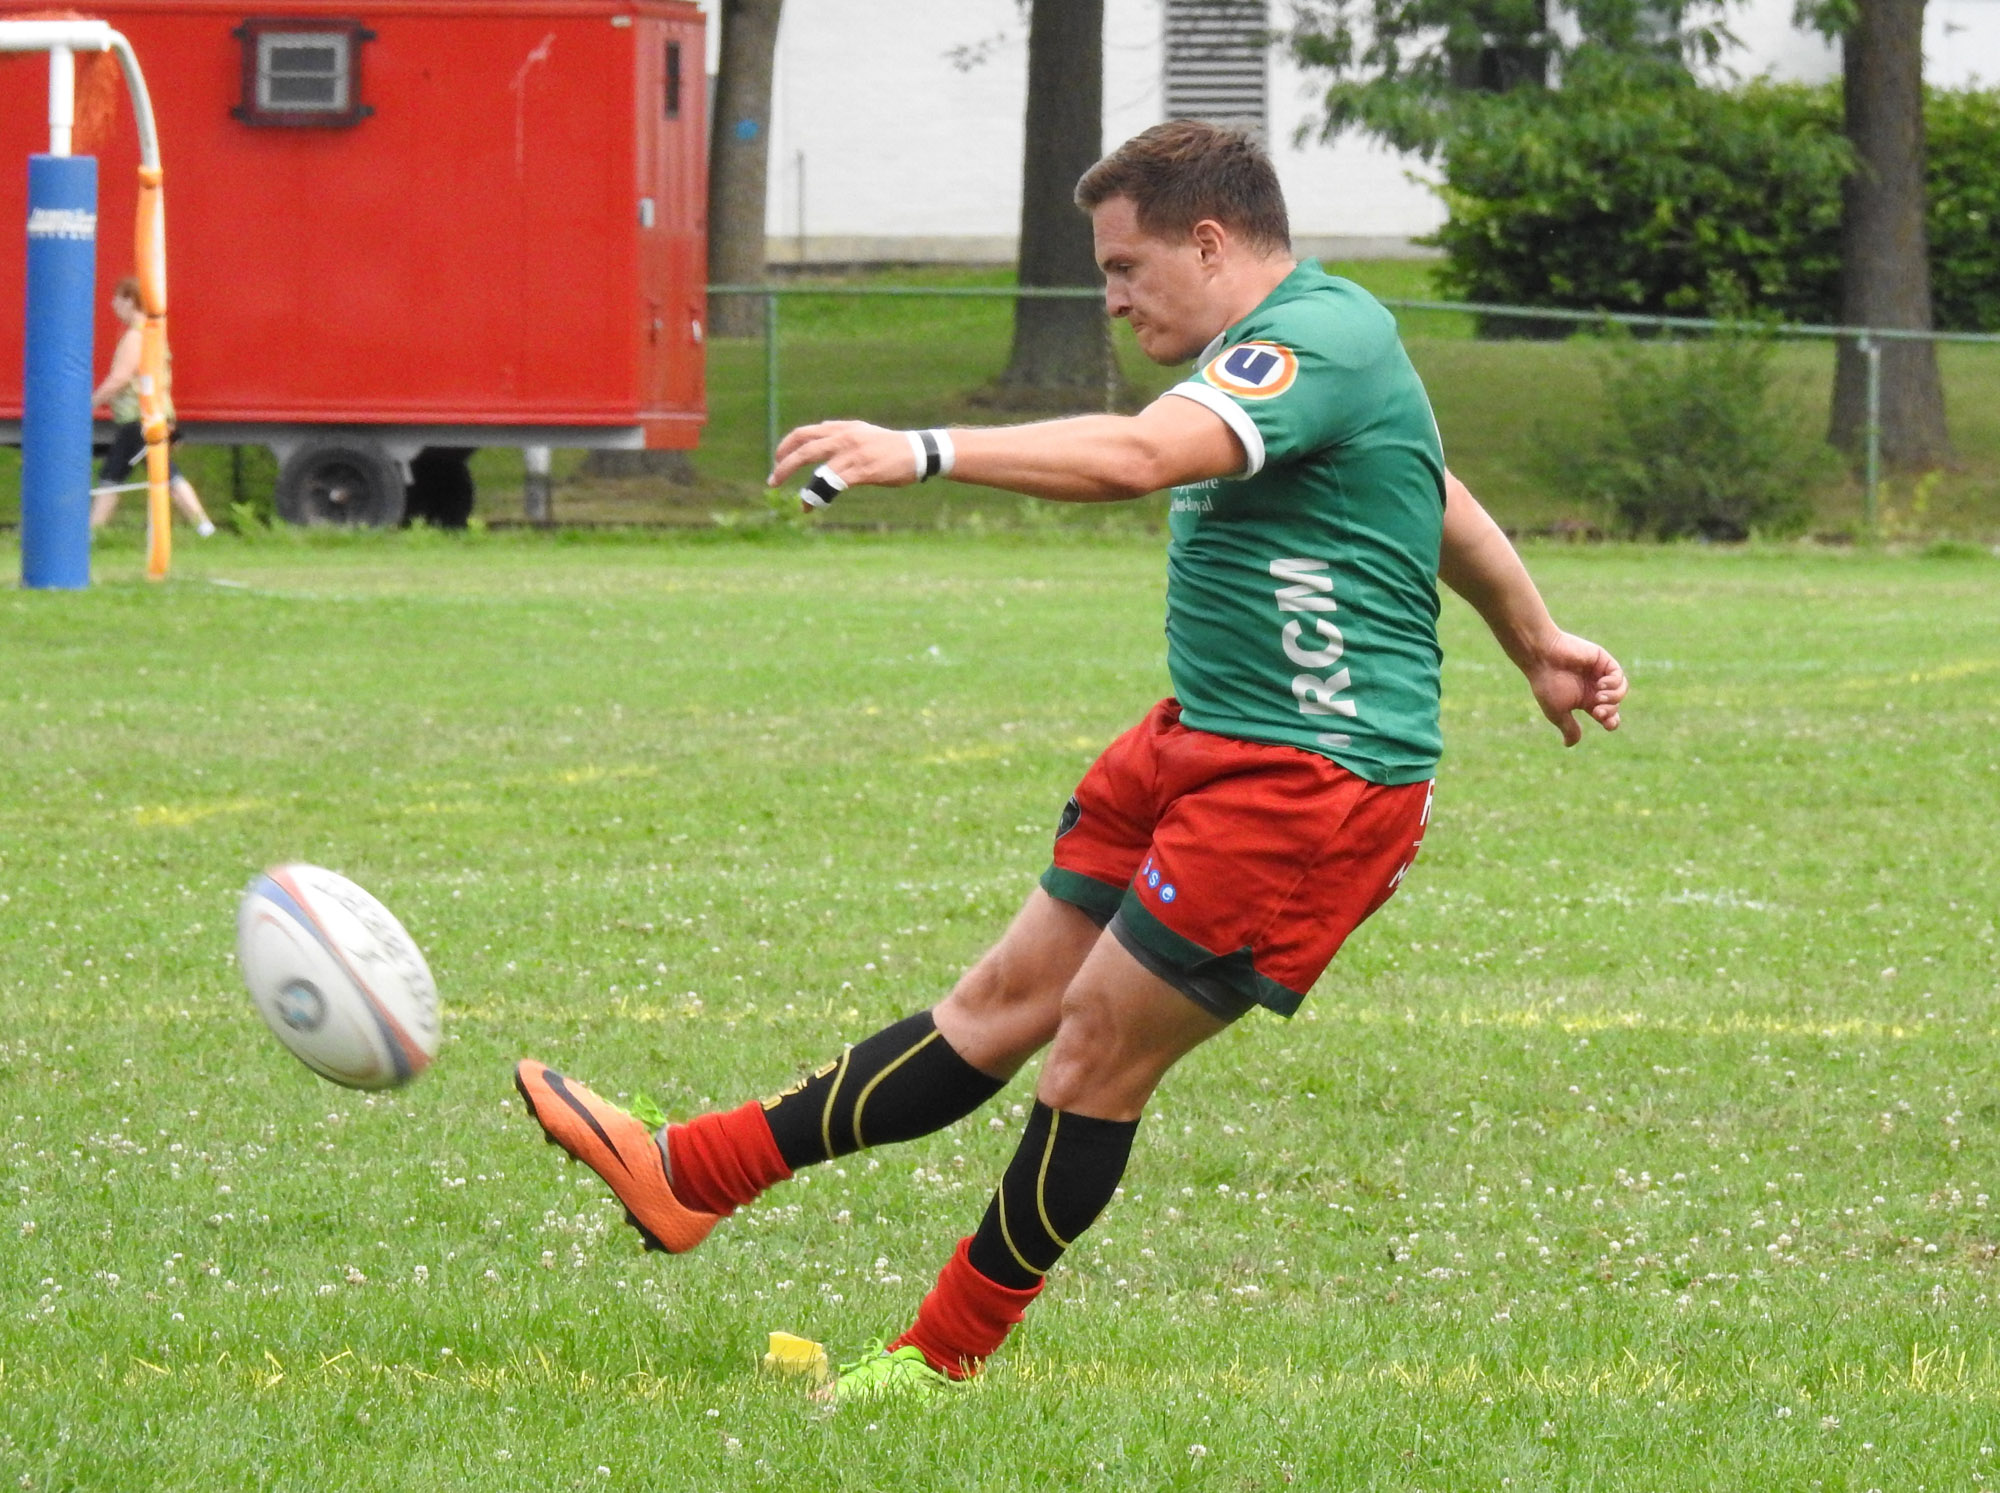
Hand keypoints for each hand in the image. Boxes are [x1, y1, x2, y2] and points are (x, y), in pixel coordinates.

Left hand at [769, 420, 918, 491]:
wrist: (919, 451)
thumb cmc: (891, 446)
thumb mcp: (863, 432)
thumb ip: (841, 433)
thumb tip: (822, 432)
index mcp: (842, 428)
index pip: (805, 433)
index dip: (787, 446)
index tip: (778, 459)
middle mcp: (844, 437)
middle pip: (804, 449)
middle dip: (784, 466)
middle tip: (773, 481)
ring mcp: (852, 454)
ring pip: (816, 469)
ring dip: (802, 487)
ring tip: (798, 503)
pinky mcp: (862, 471)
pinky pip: (833, 484)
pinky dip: (820, 496)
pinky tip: (813, 505)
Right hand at [1524, 631, 1625, 745]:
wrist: (1542, 658)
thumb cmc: (1547, 684)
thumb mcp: (1557, 712)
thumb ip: (1569, 728)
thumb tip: (1569, 745)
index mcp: (1585, 700)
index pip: (1607, 715)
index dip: (1612, 721)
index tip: (1606, 724)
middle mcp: (1594, 687)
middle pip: (1615, 705)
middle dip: (1610, 711)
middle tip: (1597, 712)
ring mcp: (1599, 673)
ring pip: (1621, 690)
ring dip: (1614, 698)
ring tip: (1599, 697)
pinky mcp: (1602, 660)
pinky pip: (1618, 675)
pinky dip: (1614, 683)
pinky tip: (1601, 684)